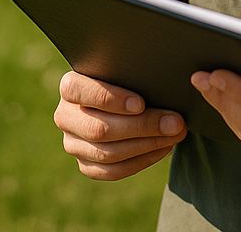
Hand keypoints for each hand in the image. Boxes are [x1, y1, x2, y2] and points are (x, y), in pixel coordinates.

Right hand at [55, 71, 187, 179]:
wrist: (123, 101)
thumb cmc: (128, 78)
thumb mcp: (126, 70)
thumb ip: (135, 72)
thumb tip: (166, 83)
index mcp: (69, 86)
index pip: (78, 91)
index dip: (110, 99)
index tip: (140, 103)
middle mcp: (65, 116)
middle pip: (98, 129)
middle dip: (141, 126)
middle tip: (175, 122)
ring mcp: (73, 144)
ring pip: (107, 153)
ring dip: (147, 145)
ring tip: (175, 135)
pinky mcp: (86, 164)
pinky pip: (113, 171)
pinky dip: (142, 160)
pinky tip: (164, 148)